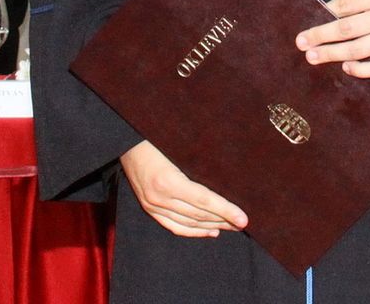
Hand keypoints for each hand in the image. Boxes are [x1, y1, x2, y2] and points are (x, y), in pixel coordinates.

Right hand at [119, 140, 247, 236]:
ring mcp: (153, 205)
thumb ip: (199, 160)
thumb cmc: (155, 137)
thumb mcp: (177, 146)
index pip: (204, 201)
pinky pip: (174, 226)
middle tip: (243, 223)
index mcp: (168, 181)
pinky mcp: (149, 208)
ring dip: (212, 226)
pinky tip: (210, 231)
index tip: (244, 218)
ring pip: (189, 223)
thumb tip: (225, 174)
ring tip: (232, 227)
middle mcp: (160, 197)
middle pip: (199, 215)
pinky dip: (194, 232)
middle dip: (224, 220)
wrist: (126, 142)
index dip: (226, 211)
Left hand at [295, 0, 369, 78]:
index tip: (309, 17)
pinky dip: (361, 69)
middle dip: (320, 35)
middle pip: (345, 28)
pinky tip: (346, 68)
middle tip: (300, 41)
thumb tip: (334, 12)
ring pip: (357, 49)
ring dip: (332, 54)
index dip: (325, 11)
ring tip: (312, 56)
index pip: (345, 4)